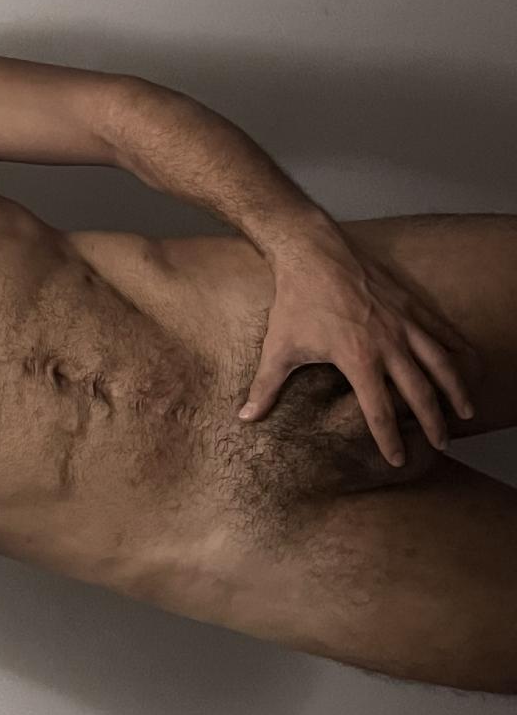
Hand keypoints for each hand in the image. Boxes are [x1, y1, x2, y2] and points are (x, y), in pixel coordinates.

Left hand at [240, 226, 476, 465]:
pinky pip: (442, 331)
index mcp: (358, 360)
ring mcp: (403, 322)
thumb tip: (244, 418)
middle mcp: (389, 344)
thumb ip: (265, 388)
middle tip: (442, 444)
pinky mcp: (410, 304)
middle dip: (433, 422)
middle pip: (420, 392)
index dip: (389, 439)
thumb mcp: (278, 349)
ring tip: (467, 411)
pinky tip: (470, 363)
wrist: (313, 254)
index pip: (379, 412)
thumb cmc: (294, 304)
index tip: (397, 460)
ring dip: (456, 389)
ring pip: (441, 362)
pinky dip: (458, 349)